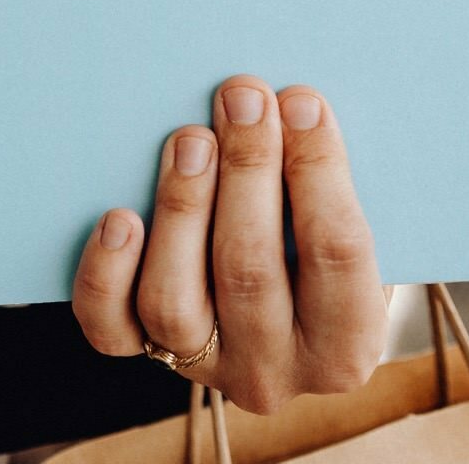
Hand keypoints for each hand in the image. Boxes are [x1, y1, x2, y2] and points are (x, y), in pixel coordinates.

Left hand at [72, 75, 387, 414]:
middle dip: (247, 170)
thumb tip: (298, 106)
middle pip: (250, 270)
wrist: (288, 334)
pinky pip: (111, 325)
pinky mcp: (148, 355)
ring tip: (191, 139)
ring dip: (182, 207)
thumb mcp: (361, 238)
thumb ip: (335, 191)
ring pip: (173, 299)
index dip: (318, 171)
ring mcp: (205, 365)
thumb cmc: (325, 261)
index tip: (302, 102)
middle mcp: (274, 369)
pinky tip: (121, 216)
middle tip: (243, 98)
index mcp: (347, 344)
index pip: (338, 252)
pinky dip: (107, 272)